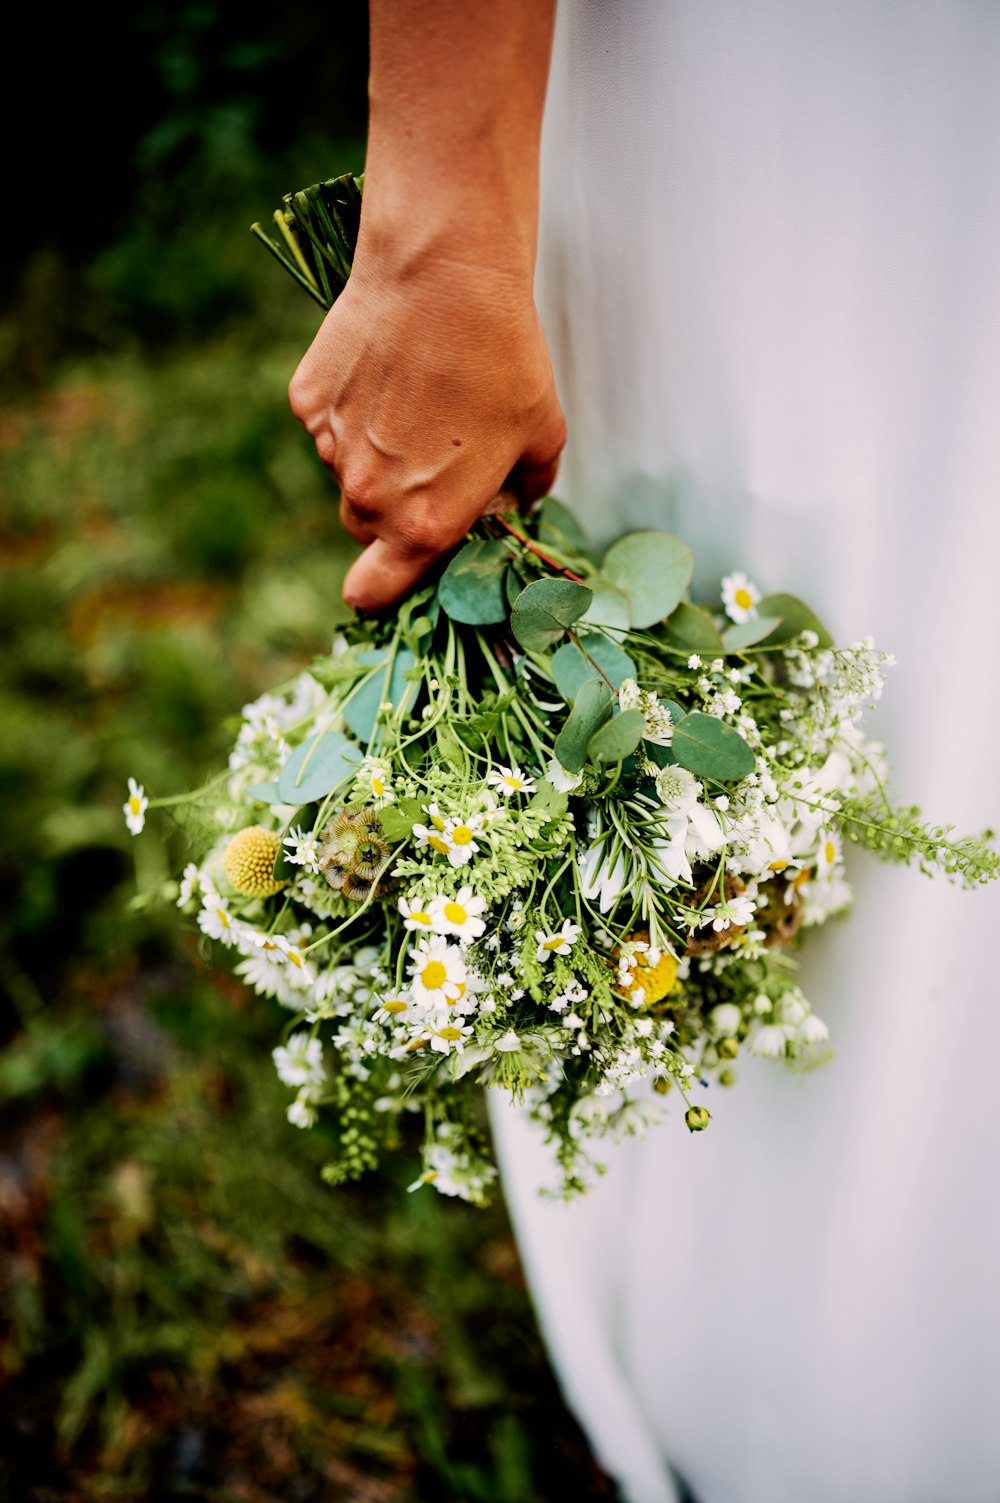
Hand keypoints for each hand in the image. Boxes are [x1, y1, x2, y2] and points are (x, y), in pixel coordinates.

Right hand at [288, 252, 565, 611]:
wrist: (444, 276)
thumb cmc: (504, 361)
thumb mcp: (541, 436)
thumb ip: (527, 487)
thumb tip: (517, 502)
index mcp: (422, 525)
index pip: (372, 594)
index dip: (380, 594)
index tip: (393, 578)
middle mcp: (367, 497)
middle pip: (363, 530)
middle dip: (389, 514)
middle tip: (429, 466)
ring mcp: (330, 448)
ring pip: (344, 473)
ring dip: (372, 456)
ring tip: (415, 400)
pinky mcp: (308, 401)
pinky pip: (327, 424)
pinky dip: (350, 409)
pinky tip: (386, 369)